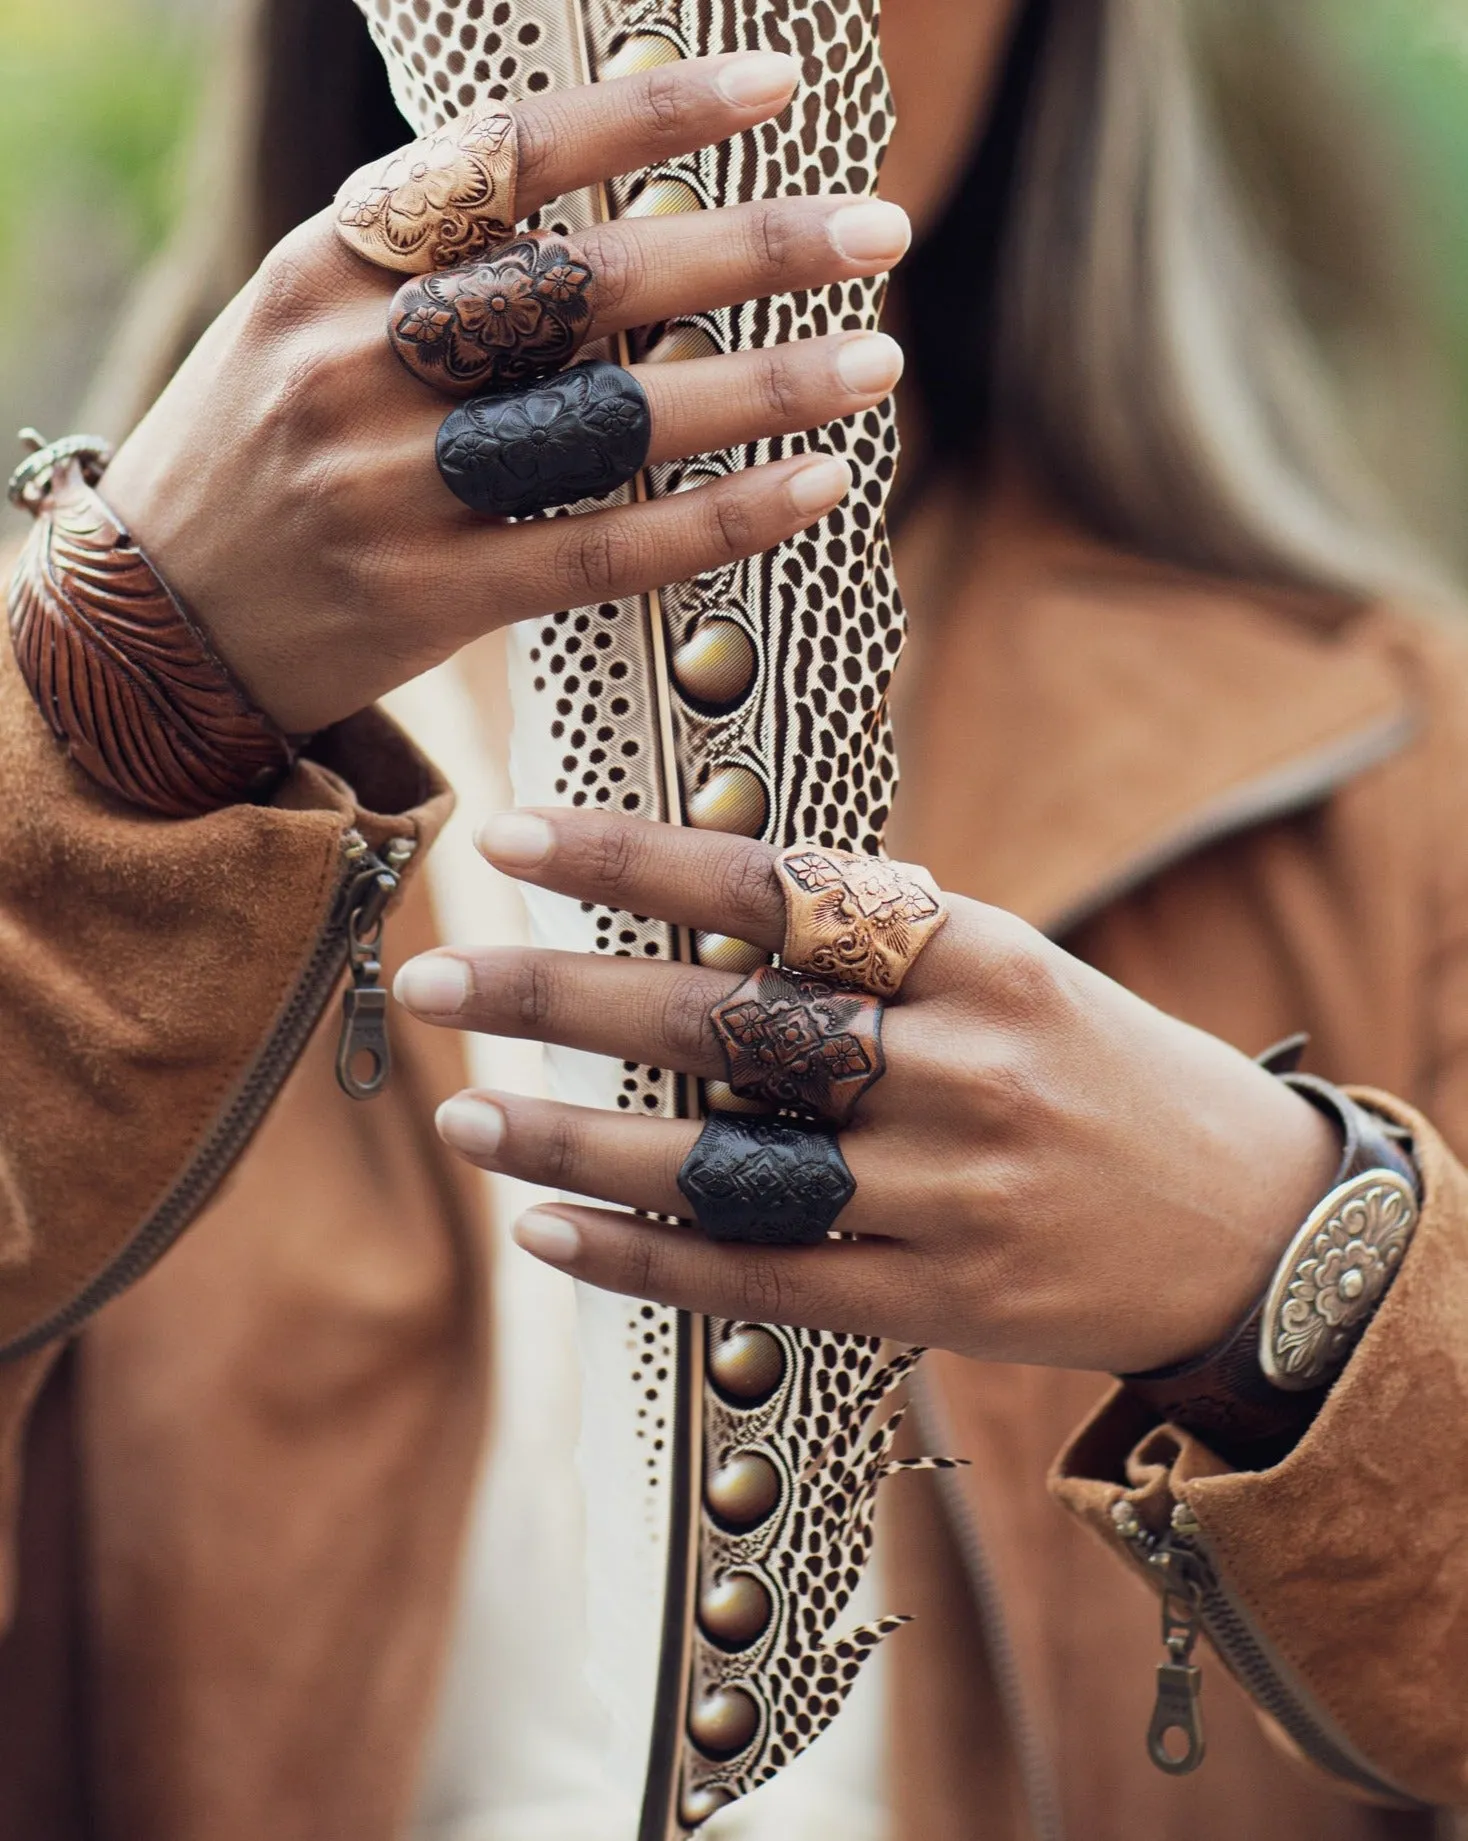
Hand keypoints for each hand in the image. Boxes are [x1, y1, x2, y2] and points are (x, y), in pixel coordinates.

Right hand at [99, 54, 909, 733]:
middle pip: (584, 283)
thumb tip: (606, 215)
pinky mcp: (426, 598)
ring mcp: (386, 484)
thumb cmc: (257, 457)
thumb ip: (429, 270)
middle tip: (879, 228)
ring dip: (761, 385)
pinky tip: (812, 482)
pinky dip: (717, 517)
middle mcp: (352, 359)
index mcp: (324, 261)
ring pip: (609, 419)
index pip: (506, 157)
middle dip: (748, 249)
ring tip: (877, 361)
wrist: (149, 630)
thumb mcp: (304, 322)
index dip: (648, 114)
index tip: (771, 89)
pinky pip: (601, 548)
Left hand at [393, 810, 1340, 1373]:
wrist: (1252, 1227)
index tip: (512, 838)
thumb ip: (885, 940)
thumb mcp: (1022, 969)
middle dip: (559, 1002)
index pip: (780, 893)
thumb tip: (712, 900)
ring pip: (723, 1169)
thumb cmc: (1108, 1072)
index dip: (633, 864)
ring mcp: (948, 1196)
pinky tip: (549, 1234)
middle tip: (432, 980)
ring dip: (577, 1147)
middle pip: (725, 1029)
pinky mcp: (936, 1300)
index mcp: (986, 958)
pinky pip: (759, 1281)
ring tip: (465, 1120)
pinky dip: (642, 1262)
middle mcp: (963, 1070)